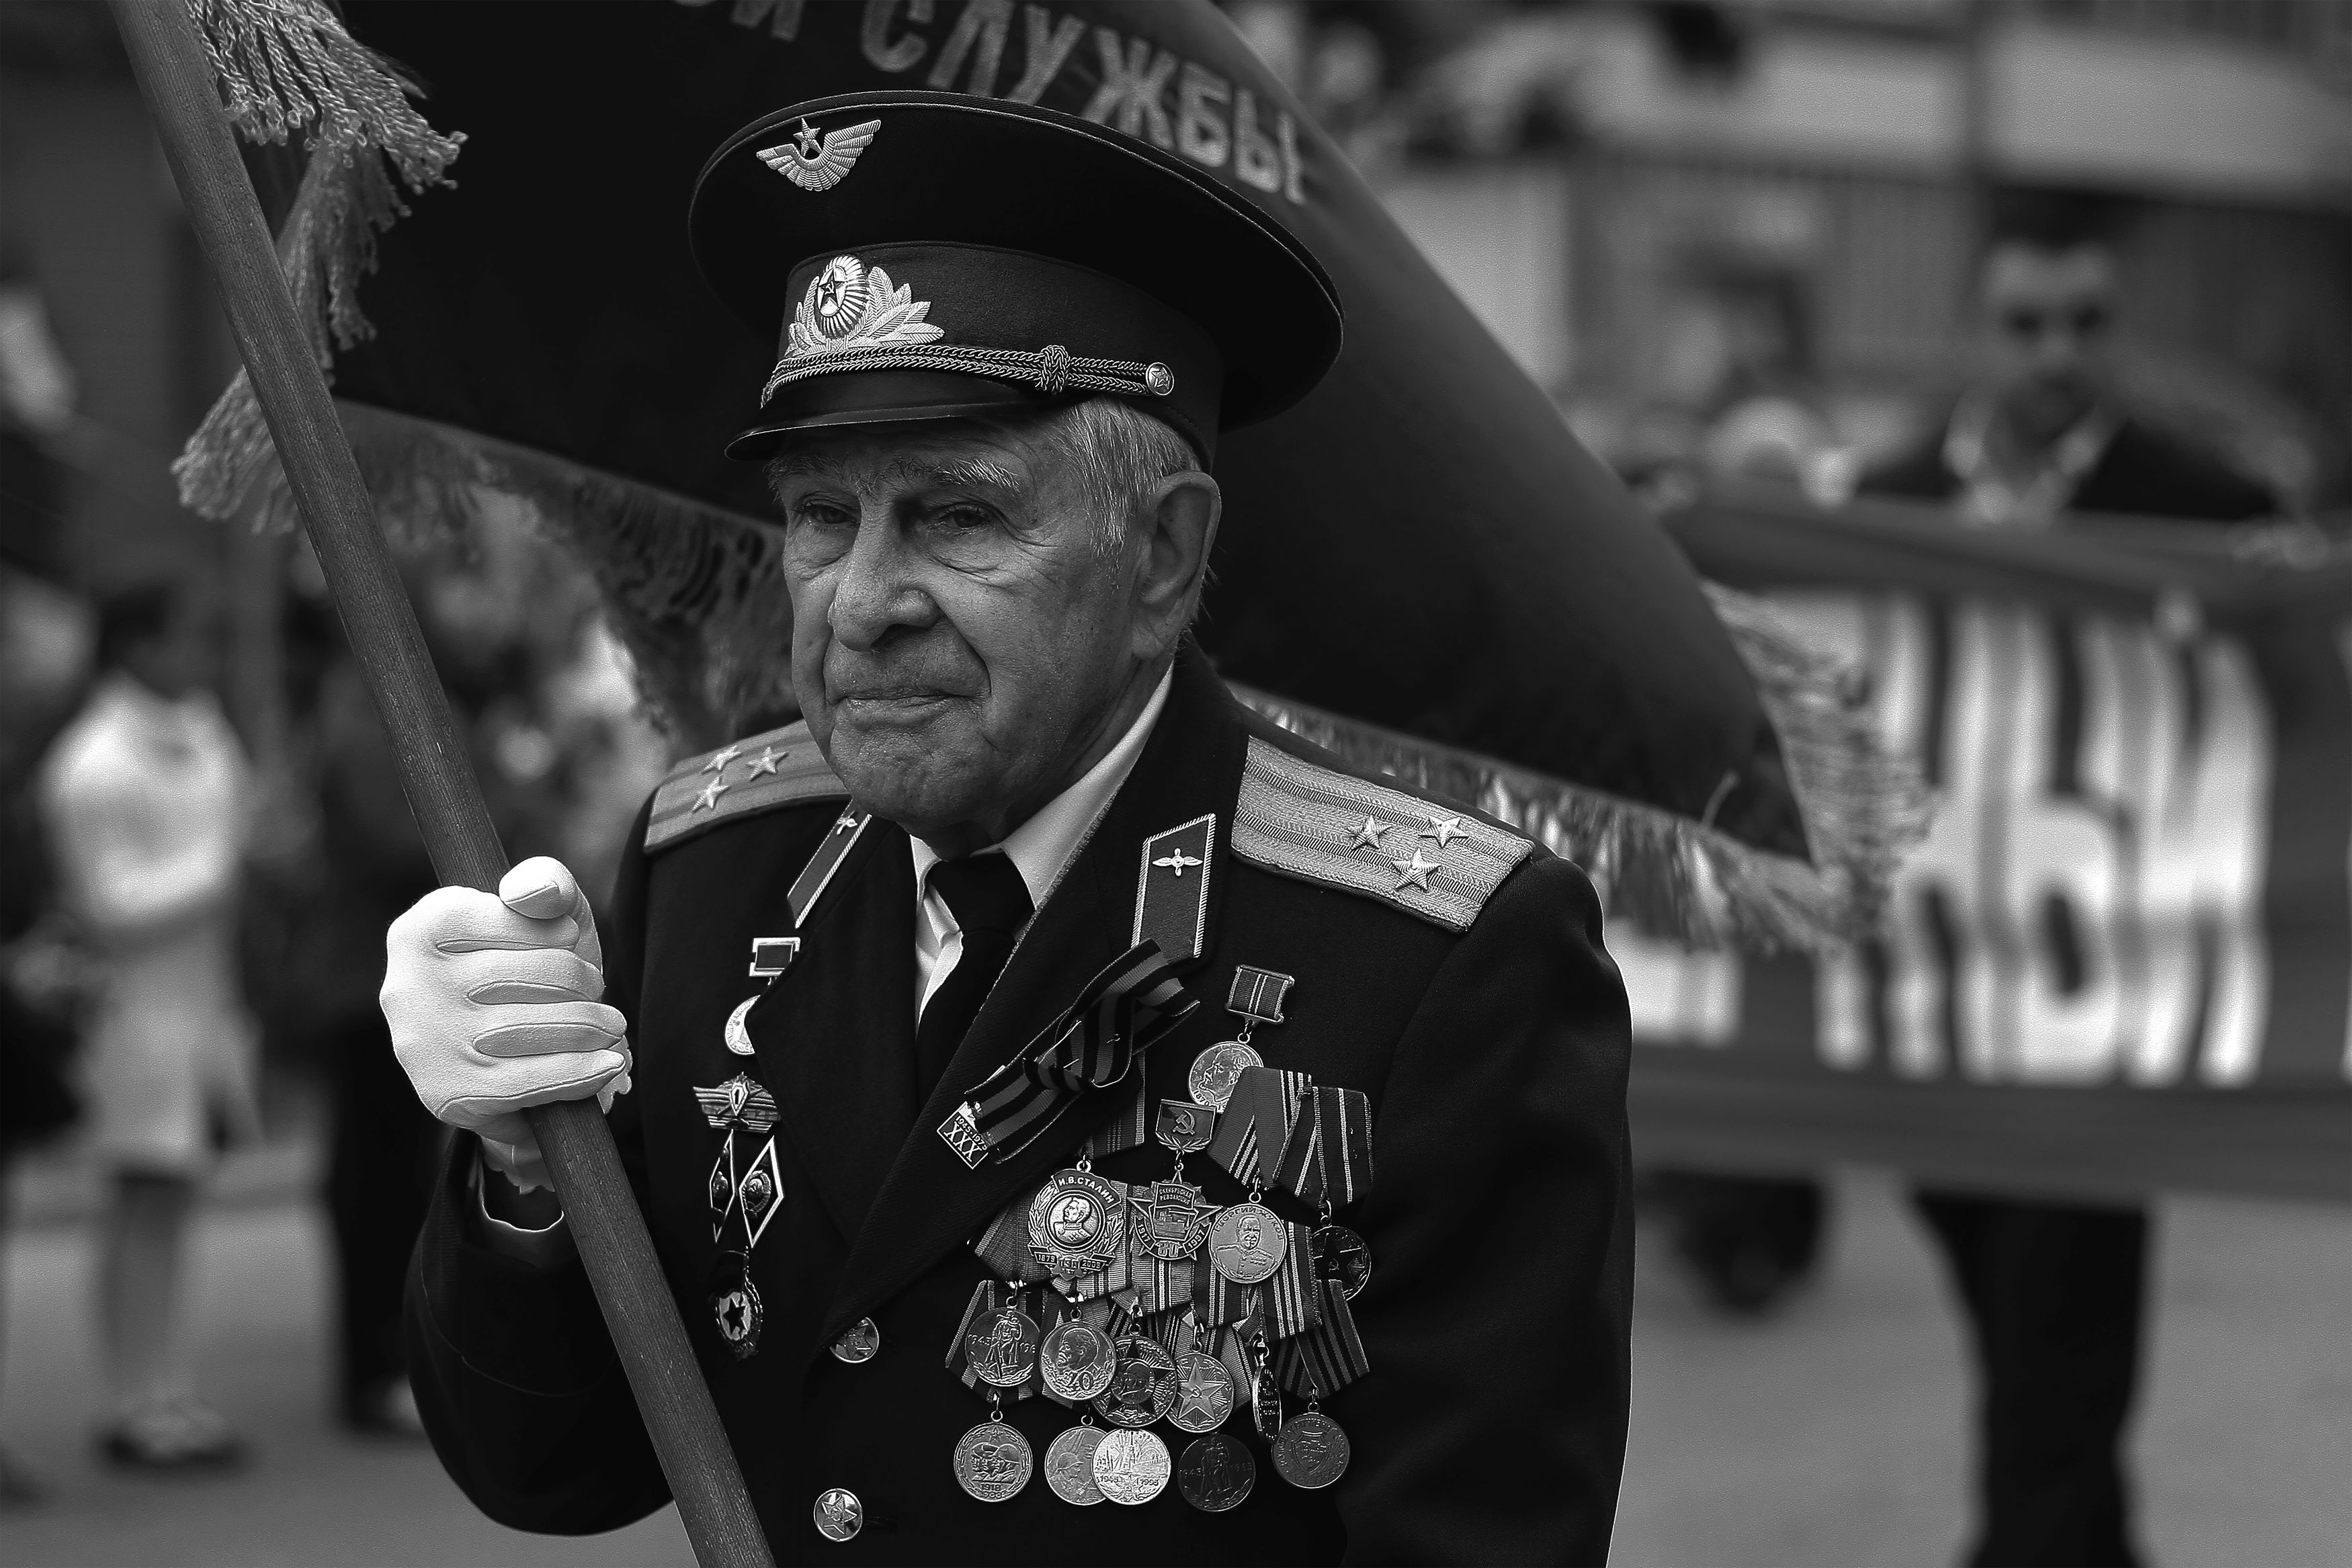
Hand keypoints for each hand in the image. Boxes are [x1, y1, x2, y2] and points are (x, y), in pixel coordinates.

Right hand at [381, 856, 630, 1191]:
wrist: (526, 1054)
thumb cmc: (537, 970)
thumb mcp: (549, 915)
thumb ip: (546, 883)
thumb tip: (533, 894)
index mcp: (423, 928)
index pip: (506, 918)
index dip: (556, 934)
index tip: (571, 943)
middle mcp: (407, 987)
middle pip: (512, 976)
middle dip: (575, 984)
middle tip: (599, 993)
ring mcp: (423, 1045)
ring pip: (520, 1030)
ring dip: (584, 1028)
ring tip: (608, 1026)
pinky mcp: (449, 1094)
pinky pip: (523, 1082)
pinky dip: (577, 1073)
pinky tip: (606, 1064)